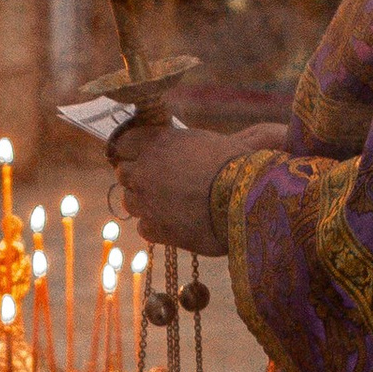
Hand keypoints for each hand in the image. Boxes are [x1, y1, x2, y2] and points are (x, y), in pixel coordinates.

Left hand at [109, 116, 291, 255]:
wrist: (248, 200)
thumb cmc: (236, 165)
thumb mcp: (206, 142)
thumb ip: (180, 143)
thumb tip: (179, 142)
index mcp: (156, 142)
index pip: (124, 144)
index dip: (133, 151)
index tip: (144, 156)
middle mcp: (144, 170)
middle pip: (124, 174)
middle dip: (138, 178)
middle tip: (161, 183)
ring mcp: (146, 201)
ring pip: (130, 202)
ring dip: (145, 203)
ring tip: (171, 205)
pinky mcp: (155, 229)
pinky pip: (144, 227)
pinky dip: (157, 226)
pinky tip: (177, 223)